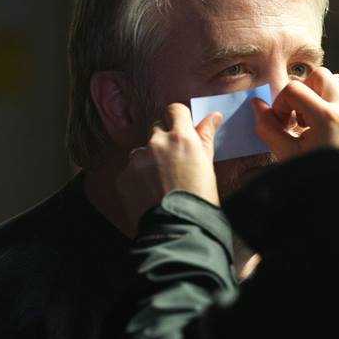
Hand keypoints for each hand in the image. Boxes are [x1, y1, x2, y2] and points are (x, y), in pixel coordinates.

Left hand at [118, 103, 223, 229]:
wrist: (179, 228)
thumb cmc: (200, 198)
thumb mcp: (208, 165)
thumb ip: (206, 137)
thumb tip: (214, 115)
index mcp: (182, 138)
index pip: (175, 110)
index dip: (178, 119)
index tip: (182, 129)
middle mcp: (157, 143)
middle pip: (156, 127)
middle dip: (164, 138)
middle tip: (174, 159)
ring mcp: (138, 159)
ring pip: (143, 149)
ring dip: (150, 159)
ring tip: (162, 180)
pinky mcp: (124, 175)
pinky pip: (131, 169)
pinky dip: (139, 177)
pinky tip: (150, 192)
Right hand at [252, 67, 338, 161]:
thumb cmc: (314, 180)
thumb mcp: (286, 155)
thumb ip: (268, 127)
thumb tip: (257, 105)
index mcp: (328, 118)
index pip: (294, 89)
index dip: (280, 103)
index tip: (282, 124)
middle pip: (320, 75)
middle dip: (303, 92)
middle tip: (297, 117)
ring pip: (337, 82)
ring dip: (318, 94)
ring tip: (310, 121)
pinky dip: (332, 103)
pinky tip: (323, 127)